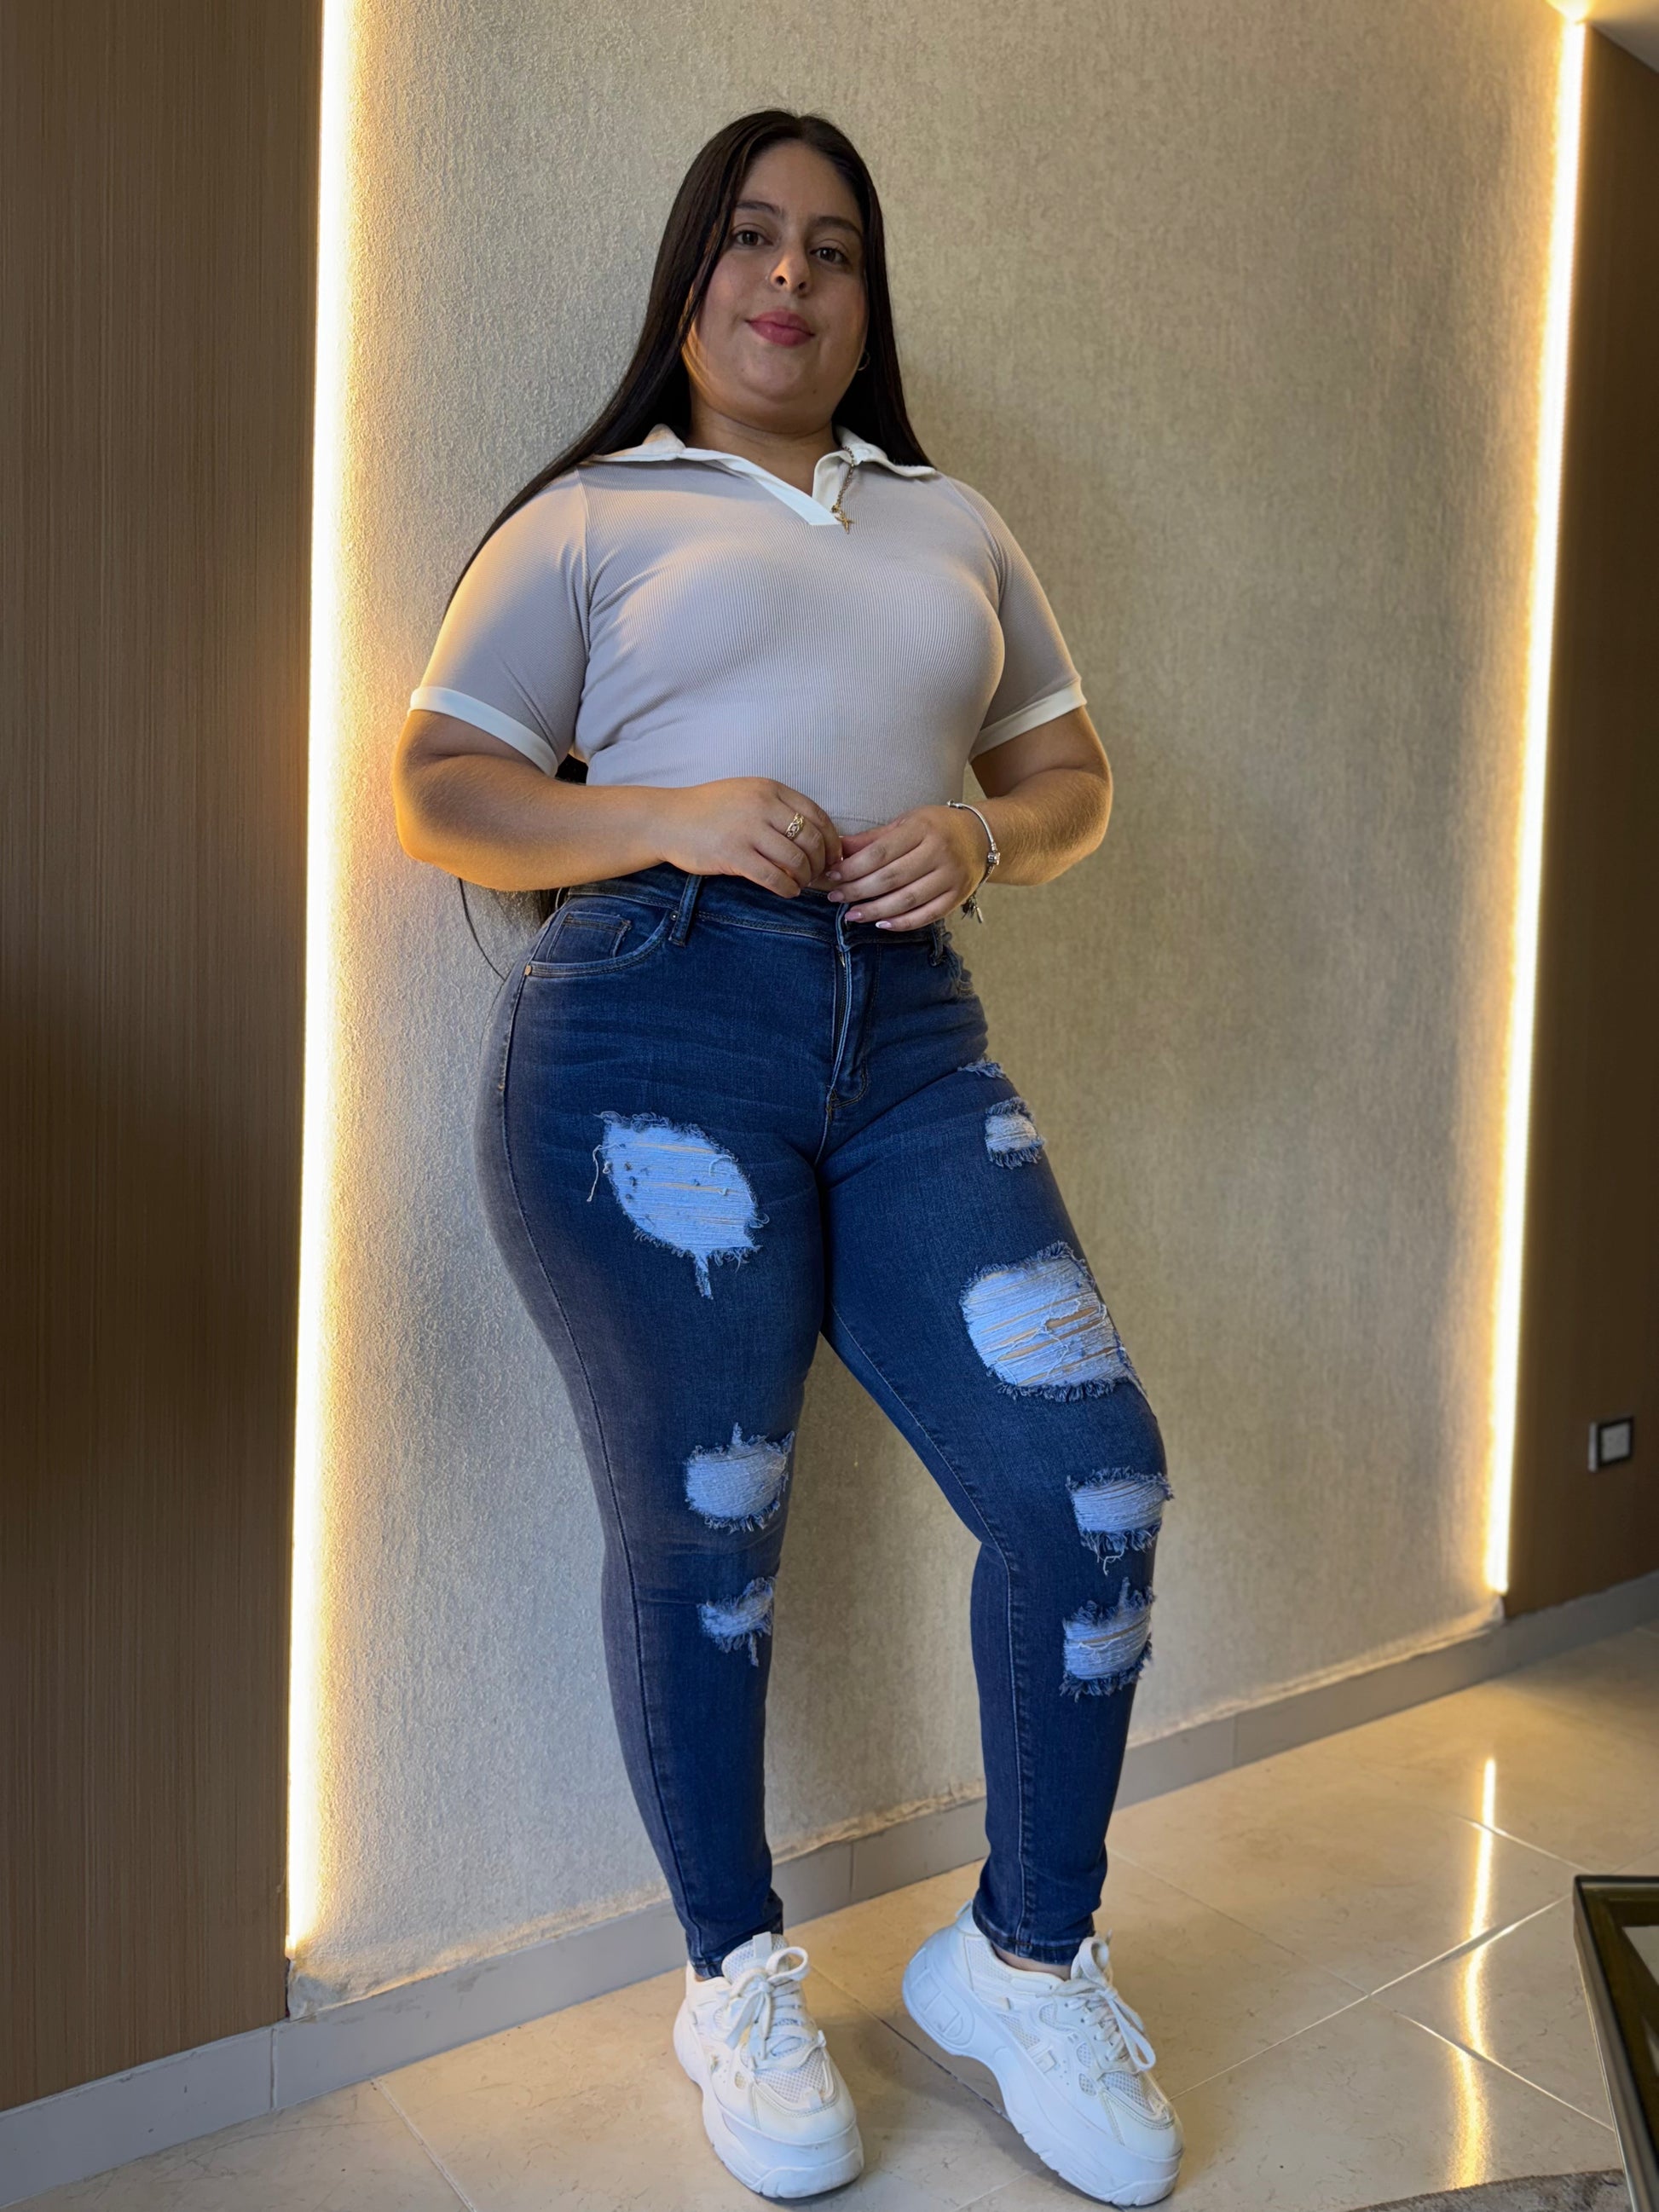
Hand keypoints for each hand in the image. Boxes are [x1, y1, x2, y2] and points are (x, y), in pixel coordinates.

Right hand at [658, 778, 842, 895]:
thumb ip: (776, 807)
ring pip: (796, 860)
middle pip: (811, 839)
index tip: (832, 855)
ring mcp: (747, 831)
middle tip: (819, 874)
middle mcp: (762, 806)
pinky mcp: (733, 855)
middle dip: (821, 861)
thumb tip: (813, 834)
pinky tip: (788, 892)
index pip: (816, 814)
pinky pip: (773, 877)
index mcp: (769, 789)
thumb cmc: (708, 810)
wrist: (667, 819)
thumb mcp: (745, 794)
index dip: (831, 839)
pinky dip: (787, 888)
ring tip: (801, 883)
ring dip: (805, 877)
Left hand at [820, 804, 989, 928]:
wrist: (981, 838)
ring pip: (907, 900)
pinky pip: (927, 915)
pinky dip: (902, 922)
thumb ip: (873, 838)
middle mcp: (939, 852)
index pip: (880, 853)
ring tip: (852, 914)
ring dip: (875, 910)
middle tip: (836, 897)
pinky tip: (881, 923)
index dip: (853, 867)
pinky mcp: (958, 896)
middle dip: (858, 890)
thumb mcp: (907, 823)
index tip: (832, 875)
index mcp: (922, 828)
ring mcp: (951, 877)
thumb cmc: (937, 828)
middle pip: (891, 878)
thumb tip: (839, 848)